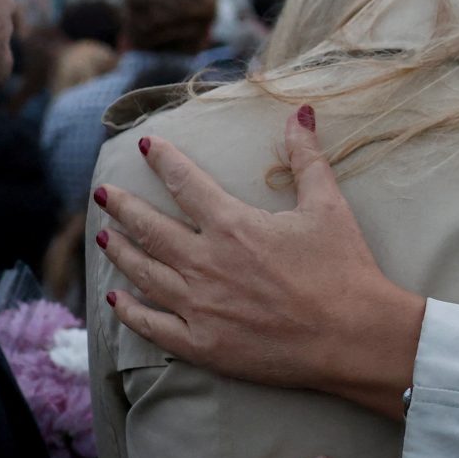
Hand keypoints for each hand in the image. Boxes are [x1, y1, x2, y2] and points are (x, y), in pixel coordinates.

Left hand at [93, 105, 424, 420]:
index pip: (184, 182)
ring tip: (105, 237)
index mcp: (232, 225)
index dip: (163, 161)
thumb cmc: (344, 269)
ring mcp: (199, 307)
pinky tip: (118, 299)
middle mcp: (206, 263)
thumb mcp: (328, 204)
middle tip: (103, 194)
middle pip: (150, 228)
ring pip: (144, 274)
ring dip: (121, 252)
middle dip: (123, 207)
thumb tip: (301, 113)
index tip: (147, 146)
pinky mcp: (204, 345)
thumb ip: (306, 157)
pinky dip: (130, 311)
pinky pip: (153, 326)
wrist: (355, 337)